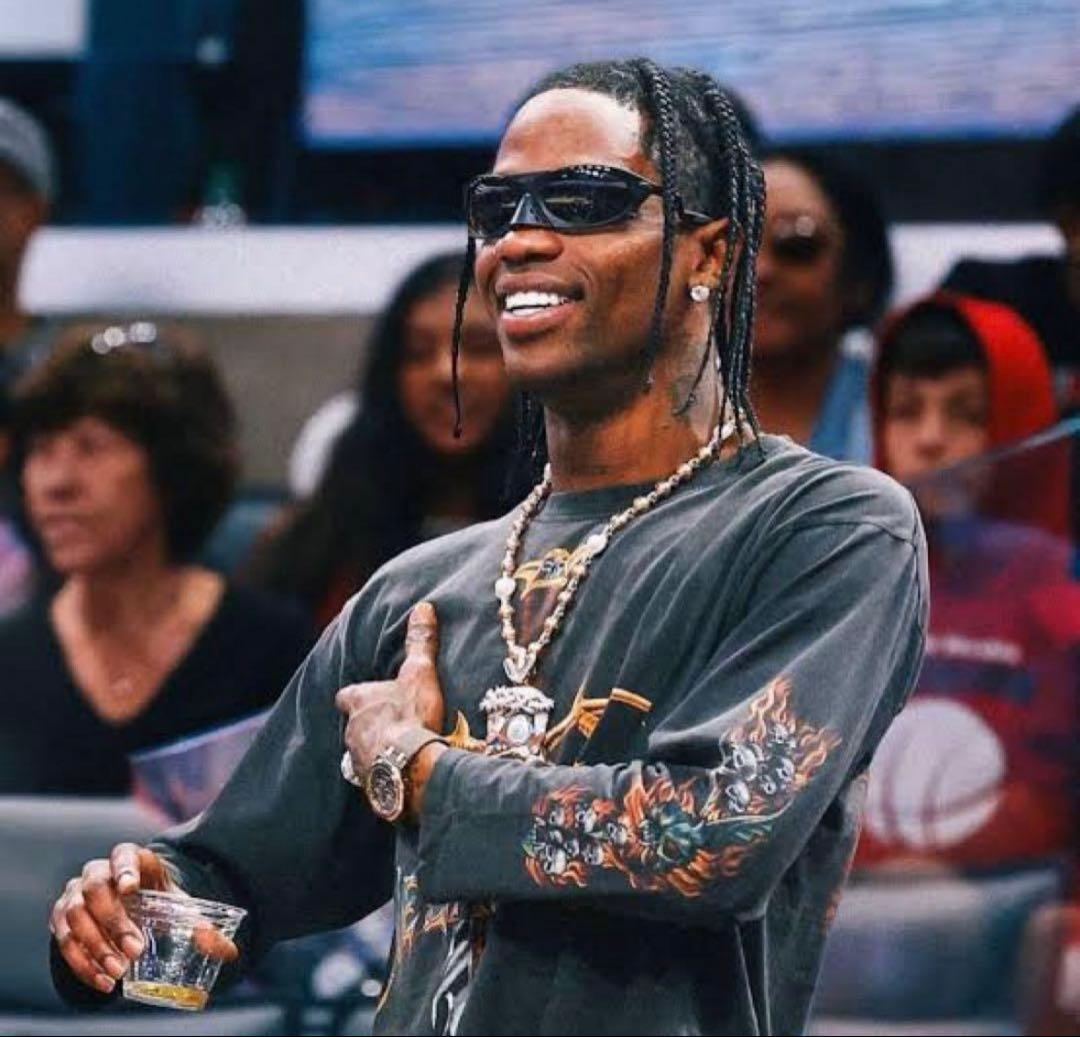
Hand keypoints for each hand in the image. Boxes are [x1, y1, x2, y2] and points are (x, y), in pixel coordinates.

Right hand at [49, 843, 238, 994]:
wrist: (126, 912)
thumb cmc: (156, 905)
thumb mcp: (179, 910)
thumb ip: (204, 928)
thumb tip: (231, 952)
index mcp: (131, 860)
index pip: (124, 854)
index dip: (125, 868)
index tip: (130, 888)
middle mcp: (98, 872)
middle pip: (97, 889)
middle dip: (114, 921)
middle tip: (135, 950)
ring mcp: (75, 893)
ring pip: (76, 915)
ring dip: (95, 946)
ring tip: (119, 971)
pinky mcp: (61, 917)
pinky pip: (63, 939)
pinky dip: (81, 962)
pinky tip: (102, 980)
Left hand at [335, 601, 446, 803]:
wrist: (412, 766)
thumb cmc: (411, 715)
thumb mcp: (420, 672)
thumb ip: (420, 641)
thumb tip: (424, 607)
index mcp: (358, 701)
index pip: (346, 695)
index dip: (358, 696)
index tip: (372, 696)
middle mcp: (350, 730)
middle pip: (353, 725)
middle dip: (368, 725)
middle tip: (394, 724)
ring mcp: (357, 759)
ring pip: (361, 752)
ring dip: (376, 750)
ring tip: (401, 751)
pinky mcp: (369, 784)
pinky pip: (374, 777)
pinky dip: (385, 773)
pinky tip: (404, 772)